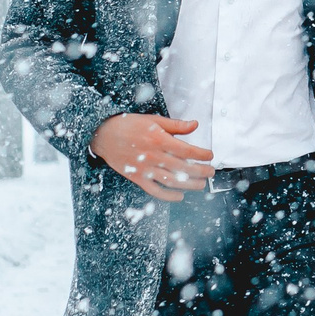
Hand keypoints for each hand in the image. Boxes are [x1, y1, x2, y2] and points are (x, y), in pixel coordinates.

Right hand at [91, 114, 214, 202]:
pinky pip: (155, 191)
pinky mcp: (137, 178)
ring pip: (172, 181)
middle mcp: (153, 156)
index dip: (202, 155)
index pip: (187, 151)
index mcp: (159, 139)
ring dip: (189, 185)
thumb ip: (176, 125)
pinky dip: (168, 196)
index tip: (210, 155)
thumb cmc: (128, 125)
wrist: (103, 134)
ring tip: (201, 185)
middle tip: (211, 172)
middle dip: (201, 171)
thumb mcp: (153, 120)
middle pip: (183, 168)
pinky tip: (180, 196)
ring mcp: (145, 169)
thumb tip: (195, 124)